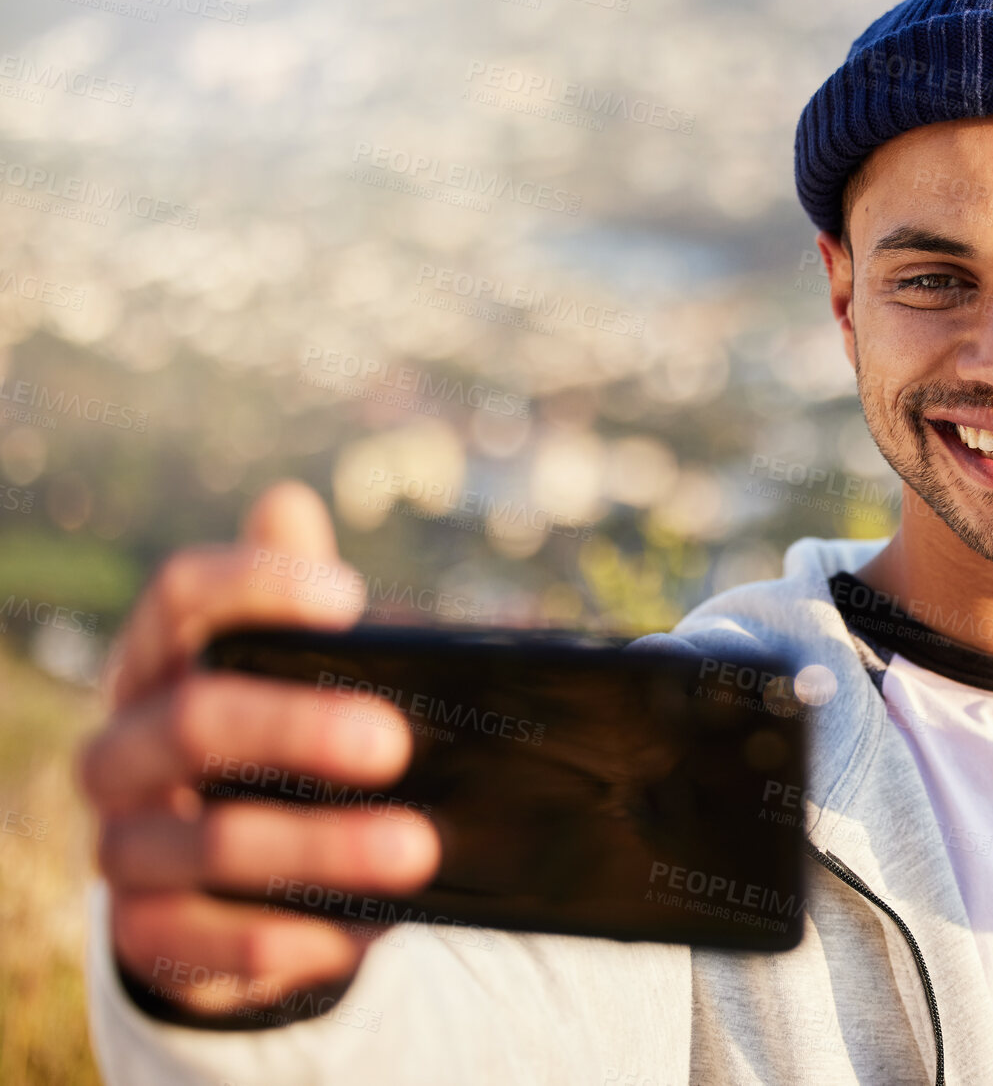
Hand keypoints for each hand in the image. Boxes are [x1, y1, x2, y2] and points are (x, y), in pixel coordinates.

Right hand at [79, 482, 439, 1019]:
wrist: (228, 882)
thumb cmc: (274, 748)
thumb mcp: (293, 674)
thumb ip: (296, 602)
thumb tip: (286, 502)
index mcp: (162, 662)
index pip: (179, 596)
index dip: (255, 586)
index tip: (349, 595)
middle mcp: (125, 746)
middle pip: (193, 718)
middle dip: (296, 728)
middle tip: (395, 741)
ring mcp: (123, 842)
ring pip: (204, 840)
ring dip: (319, 846)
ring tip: (416, 848)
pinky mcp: (144, 932)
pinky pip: (202, 941)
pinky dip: (284, 941)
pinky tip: (357, 934)